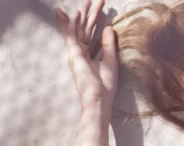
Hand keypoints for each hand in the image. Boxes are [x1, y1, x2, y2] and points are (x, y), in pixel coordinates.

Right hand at [55, 0, 117, 114]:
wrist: (99, 99)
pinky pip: (73, 36)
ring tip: (87, 1)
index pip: (88, 33)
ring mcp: (75, 53)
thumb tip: (108, 27)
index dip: (92, 20)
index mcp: (87, 55)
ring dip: (82, 14)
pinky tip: (77, 13)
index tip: (94, 8)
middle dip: (89, 14)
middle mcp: (80, 53)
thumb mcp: (110, 60)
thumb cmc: (104, 86)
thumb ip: (108, 44)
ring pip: (78, 29)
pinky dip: (73, 24)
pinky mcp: (74, 55)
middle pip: (84, 28)